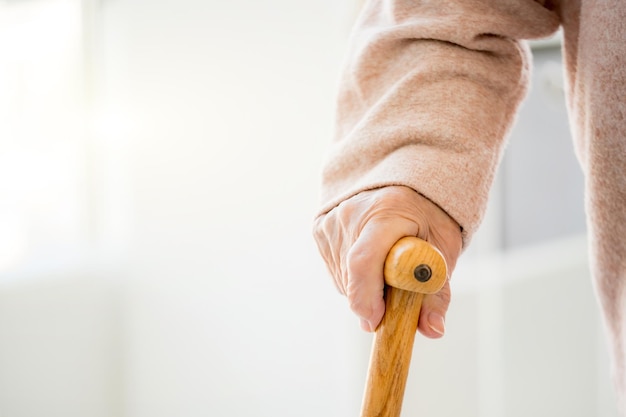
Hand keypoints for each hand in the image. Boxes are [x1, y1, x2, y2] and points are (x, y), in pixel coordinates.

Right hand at [313, 186, 462, 336]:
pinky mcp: (319, 229)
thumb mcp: (444, 249)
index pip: (363, 261)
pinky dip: (353, 278)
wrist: (405, 183)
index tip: (376, 321)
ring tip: (386, 268)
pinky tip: (371, 261)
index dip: (366, 297)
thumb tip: (433, 329)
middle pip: (352, 277)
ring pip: (342, 280)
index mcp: (387, 211)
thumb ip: (438, 291)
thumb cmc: (428, 216)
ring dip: (364, 290)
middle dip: (373, 300)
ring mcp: (331, 221)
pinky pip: (335, 271)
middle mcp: (351, 213)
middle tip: (397, 294)